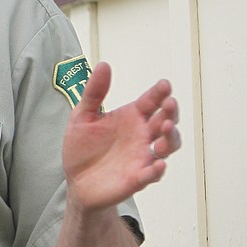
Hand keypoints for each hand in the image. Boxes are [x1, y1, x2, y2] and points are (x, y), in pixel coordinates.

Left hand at [61, 62, 180, 211]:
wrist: (76, 180)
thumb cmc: (83, 147)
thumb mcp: (83, 116)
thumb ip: (94, 92)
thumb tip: (103, 65)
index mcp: (131, 117)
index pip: (151, 101)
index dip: (159, 93)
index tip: (164, 85)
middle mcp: (142, 135)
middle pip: (165, 120)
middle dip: (170, 112)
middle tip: (168, 104)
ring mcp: (142, 156)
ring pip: (167, 146)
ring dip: (171, 137)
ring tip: (166, 127)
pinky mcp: (137, 178)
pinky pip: (152, 174)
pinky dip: (157, 169)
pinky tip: (158, 163)